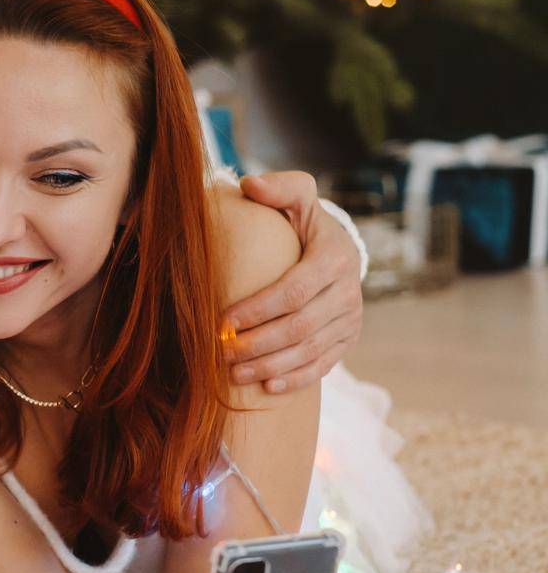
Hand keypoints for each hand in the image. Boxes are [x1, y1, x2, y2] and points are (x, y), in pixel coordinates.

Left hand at [223, 171, 363, 394]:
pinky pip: (324, 366)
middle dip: (258, 343)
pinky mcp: (348, 340)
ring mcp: (351, 319)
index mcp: (335, 257)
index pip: (294, 291)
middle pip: (299, 327)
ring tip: (234, 373)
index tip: (222, 321)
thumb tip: (249, 184)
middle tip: (220, 352)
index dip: (258, 309)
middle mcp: (349, 291)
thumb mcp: (297, 198)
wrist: (337, 249)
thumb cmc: (304, 223)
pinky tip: (268, 387)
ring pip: (310, 351)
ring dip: (270, 366)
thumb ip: (279, 188)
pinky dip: (296, 379)